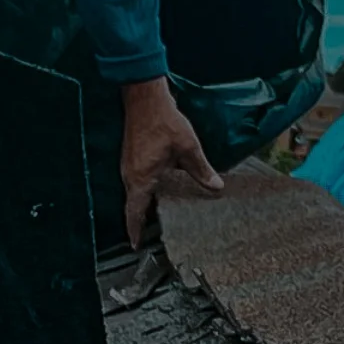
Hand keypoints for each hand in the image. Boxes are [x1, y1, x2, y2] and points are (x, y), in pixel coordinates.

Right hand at [120, 77, 222, 247]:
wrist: (145, 98)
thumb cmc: (164, 121)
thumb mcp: (188, 147)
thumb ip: (201, 170)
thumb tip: (216, 187)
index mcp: (141, 178)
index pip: (134, 212)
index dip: (134, 230)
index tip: (136, 245)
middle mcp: (130, 175)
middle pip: (132, 206)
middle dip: (139, 221)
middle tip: (147, 236)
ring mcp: (127, 166)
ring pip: (133, 194)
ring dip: (141, 207)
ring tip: (153, 219)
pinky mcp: (131, 158)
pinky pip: (135, 182)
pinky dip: (143, 193)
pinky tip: (156, 193)